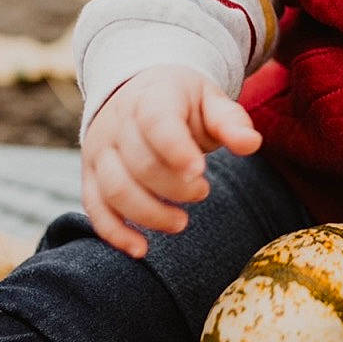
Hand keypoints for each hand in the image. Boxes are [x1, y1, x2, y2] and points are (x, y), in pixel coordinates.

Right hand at [81, 64, 261, 257]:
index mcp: (152, 98)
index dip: (176, 149)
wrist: (137, 92)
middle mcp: (118, 124)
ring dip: (149, 214)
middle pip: (140, 164)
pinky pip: (95, 208)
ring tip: (181, 222)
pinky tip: (141, 249)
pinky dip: (115, 233)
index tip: (200, 171)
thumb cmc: (182, 103)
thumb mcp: (210, 101)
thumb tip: (252, 143)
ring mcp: (100, 151)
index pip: (157, 123)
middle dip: (175, 188)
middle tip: (202, 191)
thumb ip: (231, 122)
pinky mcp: (90, 176)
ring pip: (115, 190)